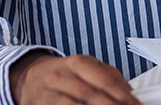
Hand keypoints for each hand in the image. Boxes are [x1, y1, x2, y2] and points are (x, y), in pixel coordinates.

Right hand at [9, 51, 140, 104]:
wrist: (29, 78)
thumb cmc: (65, 73)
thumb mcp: (87, 67)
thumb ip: (110, 78)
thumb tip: (131, 94)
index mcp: (77, 63)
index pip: (106, 80)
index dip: (125, 96)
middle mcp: (61, 77)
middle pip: (91, 95)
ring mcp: (49, 94)